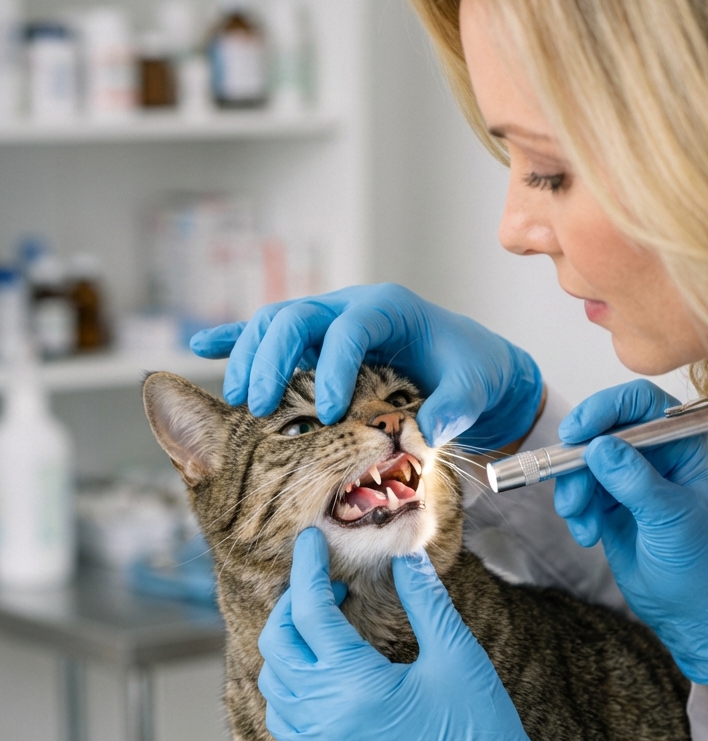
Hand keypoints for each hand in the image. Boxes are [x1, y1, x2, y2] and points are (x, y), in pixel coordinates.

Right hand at [190, 283, 541, 450]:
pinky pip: (268, 333)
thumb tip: (425, 433)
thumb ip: (453, 408)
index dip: (335, 368)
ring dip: (250, 356)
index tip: (329, 414)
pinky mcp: (314, 341)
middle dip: (274, 358)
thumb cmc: (469, 372)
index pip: (351, 329)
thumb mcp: (472, 389)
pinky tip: (201, 346)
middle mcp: (351, 307)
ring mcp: (328, 320)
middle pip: (297, 317)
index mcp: (390, 310)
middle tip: (261, 406)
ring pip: (275, 322)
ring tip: (239, 400)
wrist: (465, 362)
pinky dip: (235, 338)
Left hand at [257, 528, 584, 740]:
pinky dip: (287, 683)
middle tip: (325, 580)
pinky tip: (320, 669)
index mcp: (353, 683)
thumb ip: (425, 601)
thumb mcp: (457, 655)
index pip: (310, 611)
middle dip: (293, 602)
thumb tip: (404, 559)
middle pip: (278, 642)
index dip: (307, 568)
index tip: (310, 539)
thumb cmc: (478, 731)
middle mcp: (324, 714)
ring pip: (273, 681)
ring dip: (287, 643)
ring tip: (324, 620)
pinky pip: (283, 716)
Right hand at [553, 380, 707, 683]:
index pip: (644, 405)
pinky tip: (588, 533)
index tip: (579, 430)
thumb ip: (635, 480)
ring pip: (584, 461)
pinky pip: (578, 490)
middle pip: (605, 429)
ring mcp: (631, 477)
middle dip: (581, 456)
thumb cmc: (699, 567)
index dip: (608, 409)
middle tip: (564, 472)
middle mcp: (658, 455)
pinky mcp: (609, 501)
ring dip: (575, 489)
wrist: (688, 612)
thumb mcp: (670, 519)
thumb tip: (600, 447)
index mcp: (687, 445)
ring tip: (583, 520)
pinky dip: (576, 509)